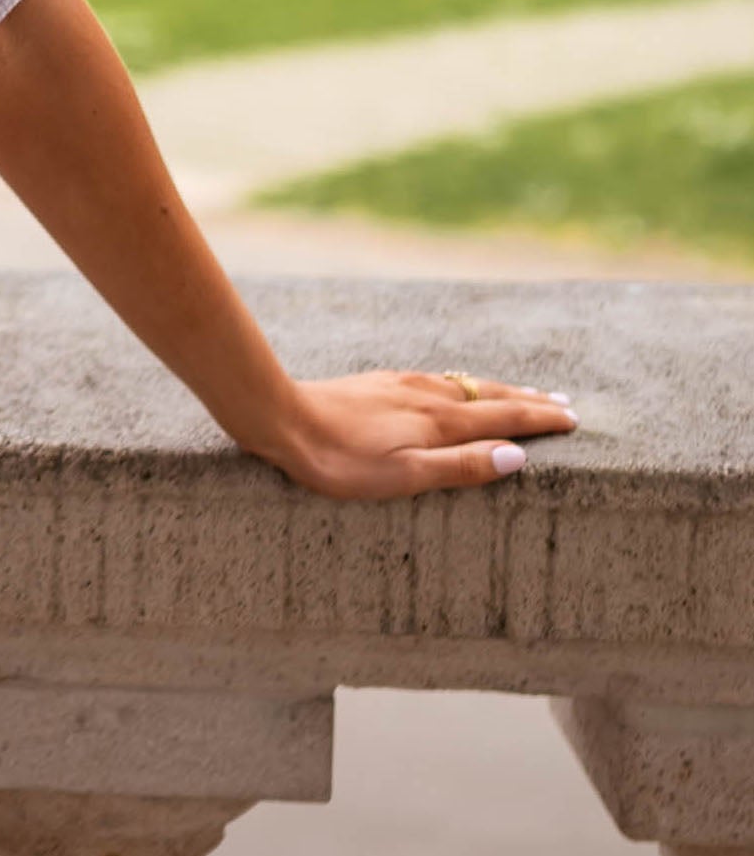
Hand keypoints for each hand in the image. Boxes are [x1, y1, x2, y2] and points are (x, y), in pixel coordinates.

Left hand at [252, 370, 576, 500]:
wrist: (281, 417)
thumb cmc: (338, 459)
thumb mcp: (403, 476)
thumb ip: (460, 467)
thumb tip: (518, 457)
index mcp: (439, 422)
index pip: (505, 418)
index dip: (541, 420)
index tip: (574, 420)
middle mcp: (427, 396)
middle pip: (490, 396)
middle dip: (529, 401)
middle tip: (564, 403)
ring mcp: (402, 385)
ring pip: (464, 384)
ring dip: (499, 390)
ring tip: (521, 394)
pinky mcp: (379, 382)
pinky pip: (437, 379)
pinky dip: (463, 384)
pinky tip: (454, 387)